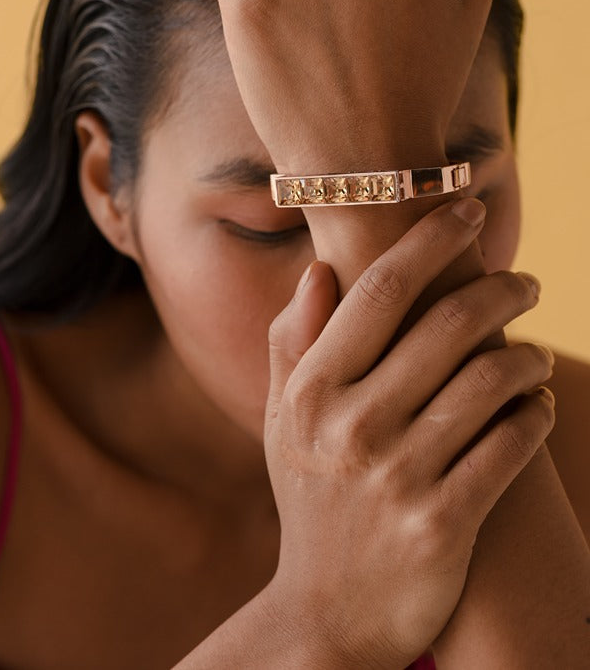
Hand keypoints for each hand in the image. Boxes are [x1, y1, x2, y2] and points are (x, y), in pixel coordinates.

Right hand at [262, 200, 553, 667]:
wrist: (326, 616)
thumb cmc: (310, 500)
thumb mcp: (284, 422)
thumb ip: (293, 342)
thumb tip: (320, 269)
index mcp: (314, 388)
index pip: (382, 287)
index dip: (432, 237)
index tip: (469, 207)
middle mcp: (353, 424)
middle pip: (449, 324)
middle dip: (501, 289)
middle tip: (526, 281)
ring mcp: (398, 476)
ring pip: (490, 382)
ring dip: (525, 356)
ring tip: (533, 352)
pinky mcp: (443, 524)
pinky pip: (510, 448)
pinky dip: (535, 416)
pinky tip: (538, 405)